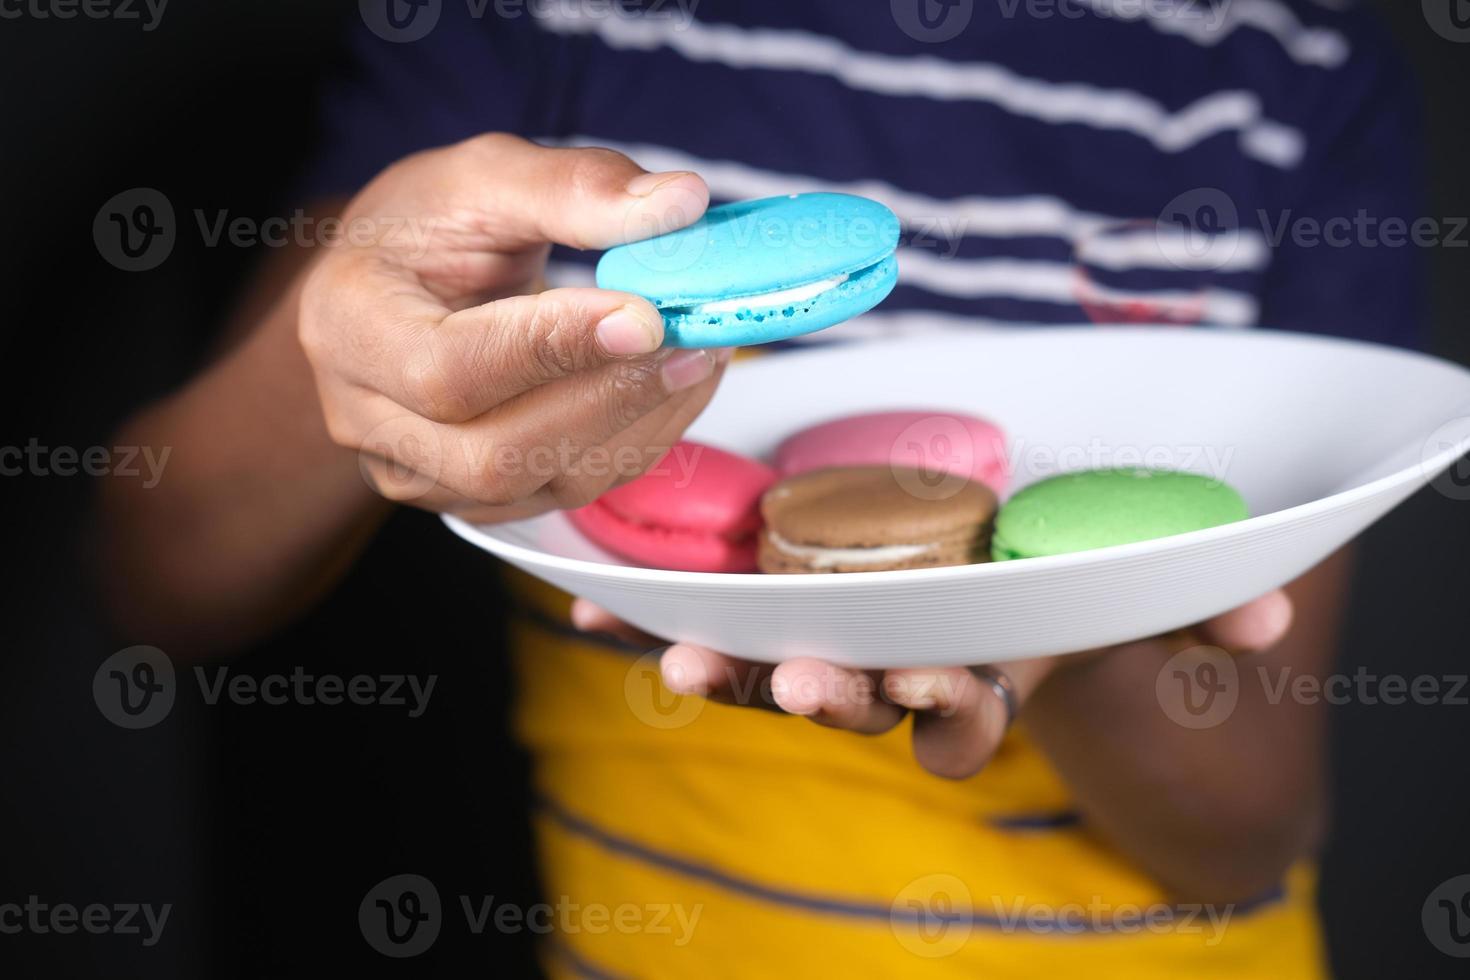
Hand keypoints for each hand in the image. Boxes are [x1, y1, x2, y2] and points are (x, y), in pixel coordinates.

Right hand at [299, 133, 725, 522]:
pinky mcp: (476, 498)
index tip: (645, 313)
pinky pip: (569, 489)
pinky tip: (674, 384)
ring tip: (700, 352)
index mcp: (350, 329)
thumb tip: (681, 202)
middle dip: (611, 400)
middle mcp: (370, 422)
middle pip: (495, 454)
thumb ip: (575, 187)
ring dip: (642, 423)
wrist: (392, 288)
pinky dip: (639, 440)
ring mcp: (422, 474)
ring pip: (545, 484)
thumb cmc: (426, 227)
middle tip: (693, 339)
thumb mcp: (484, 177)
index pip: (450, 370)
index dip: (553, 349)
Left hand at [571, 591, 1294, 778]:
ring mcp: (817, 634)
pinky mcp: (755, 597)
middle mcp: (889, 668)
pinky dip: (643, 615)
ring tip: (686, 664)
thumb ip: (1189, 598)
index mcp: (973, 667)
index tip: (951, 690)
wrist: (974, 537)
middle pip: (857, 701)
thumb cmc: (1046, 562)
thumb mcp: (1115, 574)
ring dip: (728, 669)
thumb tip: (1268, 623)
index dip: (958, 714)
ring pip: (768, 668)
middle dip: (834, 697)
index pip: (967, 716)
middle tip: (808, 682)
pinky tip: (587, 603)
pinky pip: (696, 614)